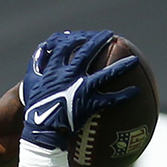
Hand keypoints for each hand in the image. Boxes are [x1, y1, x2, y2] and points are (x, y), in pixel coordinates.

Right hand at [20, 30, 139, 149]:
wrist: (40, 130)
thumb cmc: (34, 108)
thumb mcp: (30, 83)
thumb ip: (36, 64)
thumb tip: (42, 48)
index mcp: (54, 69)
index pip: (65, 46)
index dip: (75, 38)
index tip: (83, 35)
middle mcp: (69, 76)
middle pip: (87, 53)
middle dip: (99, 41)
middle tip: (110, 35)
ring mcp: (80, 90)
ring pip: (105, 75)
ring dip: (121, 67)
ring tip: (134, 60)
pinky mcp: (88, 105)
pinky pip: (110, 100)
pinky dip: (123, 96)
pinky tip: (135, 92)